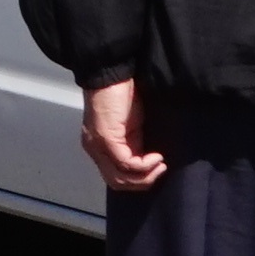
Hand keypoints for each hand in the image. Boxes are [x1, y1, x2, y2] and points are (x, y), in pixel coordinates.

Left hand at [79, 75, 168, 193]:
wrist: (111, 73)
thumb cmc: (123, 95)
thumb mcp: (131, 127)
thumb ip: (134, 145)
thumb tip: (149, 163)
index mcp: (99, 148)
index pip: (115, 178)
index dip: (137, 181)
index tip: (156, 170)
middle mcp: (94, 150)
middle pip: (116, 182)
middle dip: (142, 182)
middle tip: (160, 171)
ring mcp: (98, 146)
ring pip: (120, 177)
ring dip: (145, 176)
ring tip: (160, 165)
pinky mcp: (106, 138)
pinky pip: (126, 162)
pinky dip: (145, 164)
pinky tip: (157, 157)